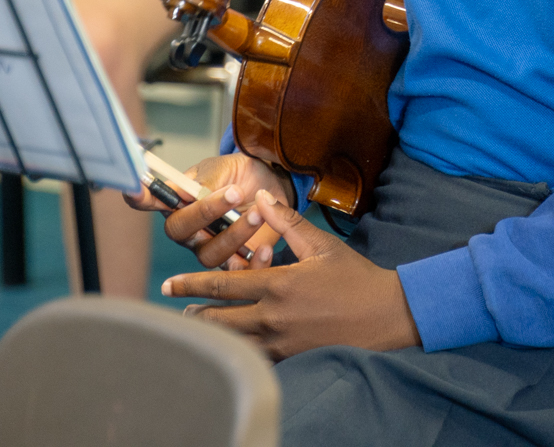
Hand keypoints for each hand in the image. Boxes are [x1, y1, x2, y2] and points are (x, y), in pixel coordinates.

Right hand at [147, 154, 292, 270]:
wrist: (274, 187)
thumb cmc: (242, 175)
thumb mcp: (225, 168)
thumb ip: (206, 181)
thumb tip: (186, 192)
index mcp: (179, 202)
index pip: (151, 201)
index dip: (139, 198)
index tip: (134, 190)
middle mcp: (189, 230)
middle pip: (179, 231)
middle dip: (205, 211)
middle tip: (234, 192)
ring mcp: (210, 248)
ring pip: (209, 253)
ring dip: (235, 233)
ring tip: (258, 212)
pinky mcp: (236, 264)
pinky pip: (237, 273)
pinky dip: (253, 261)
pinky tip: (265, 246)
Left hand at [164, 189, 421, 359]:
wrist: (383, 314)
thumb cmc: (353, 277)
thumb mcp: (321, 244)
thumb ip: (287, 221)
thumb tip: (263, 196)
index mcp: (278, 285)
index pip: (222, 285)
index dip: (191, 285)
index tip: (169, 284)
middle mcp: (274, 316)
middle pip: (219, 319)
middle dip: (195, 314)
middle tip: (179, 310)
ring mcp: (282, 340)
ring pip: (233, 341)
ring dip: (213, 333)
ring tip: (199, 328)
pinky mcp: (292, 356)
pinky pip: (255, 356)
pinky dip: (238, 348)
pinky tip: (231, 344)